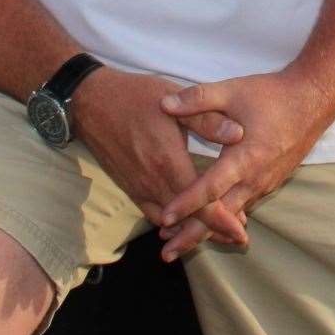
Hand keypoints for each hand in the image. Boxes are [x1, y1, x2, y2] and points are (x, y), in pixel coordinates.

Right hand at [70, 68, 250, 256]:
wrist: (91, 101)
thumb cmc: (135, 96)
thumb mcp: (174, 101)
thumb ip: (207, 120)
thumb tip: (239, 134)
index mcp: (168, 162)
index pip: (200, 203)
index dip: (223, 221)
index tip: (242, 234)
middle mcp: (153, 182)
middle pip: (187, 219)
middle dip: (213, 230)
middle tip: (237, 238)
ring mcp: (139, 187)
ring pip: (169, 222)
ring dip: (191, 229)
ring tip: (215, 232)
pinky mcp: (129, 187)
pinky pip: (151, 213)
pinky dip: (169, 223)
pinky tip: (181, 223)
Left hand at [156, 70, 334, 259]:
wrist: (314, 100)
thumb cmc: (272, 94)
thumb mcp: (233, 91)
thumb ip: (197, 99)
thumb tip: (164, 104)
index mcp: (245, 158)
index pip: (210, 188)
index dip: (185, 204)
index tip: (163, 218)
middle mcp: (256, 178)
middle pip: (220, 216)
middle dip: (192, 235)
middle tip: (167, 254)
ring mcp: (265, 183)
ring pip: (233, 215)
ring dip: (207, 230)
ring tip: (180, 242)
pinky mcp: (271, 182)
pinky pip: (244, 207)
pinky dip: (225, 219)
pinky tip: (211, 225)